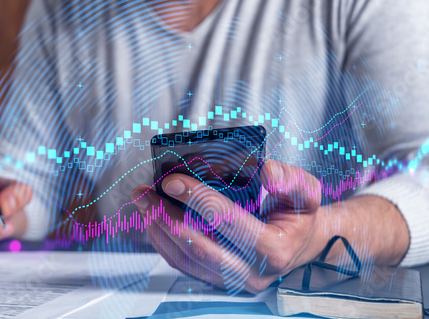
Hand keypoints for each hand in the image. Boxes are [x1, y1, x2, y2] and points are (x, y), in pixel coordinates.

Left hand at [131, 160, 325, 293]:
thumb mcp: (307, 192)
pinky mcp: (218, 280)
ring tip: (144, 202)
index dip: (197, 198)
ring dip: (159, 228)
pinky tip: (153, 220)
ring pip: (186, 259)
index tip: (173, 180)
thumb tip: (263, 172)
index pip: (228, 221)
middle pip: (198, 246)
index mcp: (274, 249)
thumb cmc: (299, 216)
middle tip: (145, 192)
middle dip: (166, 216)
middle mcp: (252, 272)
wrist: (300, 243)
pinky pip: (183, 265)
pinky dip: (163, 242)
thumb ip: (290, 178)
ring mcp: (233, 280)